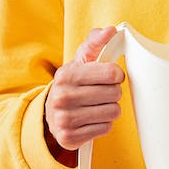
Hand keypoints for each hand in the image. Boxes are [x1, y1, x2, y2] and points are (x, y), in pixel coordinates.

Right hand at [43, 26, 123, 165]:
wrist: (51, 110)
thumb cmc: (74, 81)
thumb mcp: (82, 59)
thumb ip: (96, 41)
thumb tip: (111, 31)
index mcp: (66, 75)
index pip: (112, 74)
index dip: (116, 75)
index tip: (110, 76)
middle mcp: (63, 97)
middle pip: (115, 94)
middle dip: (112, 92)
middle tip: (101, 92)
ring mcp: (64, 120)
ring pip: (113, 112)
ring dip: (110, 109)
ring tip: (97, 105)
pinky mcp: (69, 138)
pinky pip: (105, 129)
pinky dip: (103, 124)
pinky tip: (91, 119)